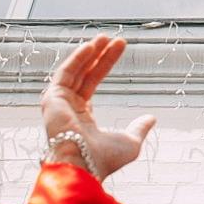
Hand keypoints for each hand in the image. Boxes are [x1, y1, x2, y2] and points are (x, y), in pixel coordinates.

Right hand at [42, 36, 156, 179]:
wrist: (84, 166)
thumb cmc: (103, 160)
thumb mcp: (129, 142)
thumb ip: (138, 128)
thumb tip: (151, 119)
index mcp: (81, 118)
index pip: (91, 83)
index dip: (104, 64)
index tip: (118, 48)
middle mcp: (67, 109)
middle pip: (84, 74)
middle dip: (98, 55)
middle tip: (114, 39)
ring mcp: (58, 104)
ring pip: (74, 71)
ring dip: (88, 53)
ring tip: (105, 37)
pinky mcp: (52, 100)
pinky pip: (64, 74)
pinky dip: (76, 60)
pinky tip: (90, 47)